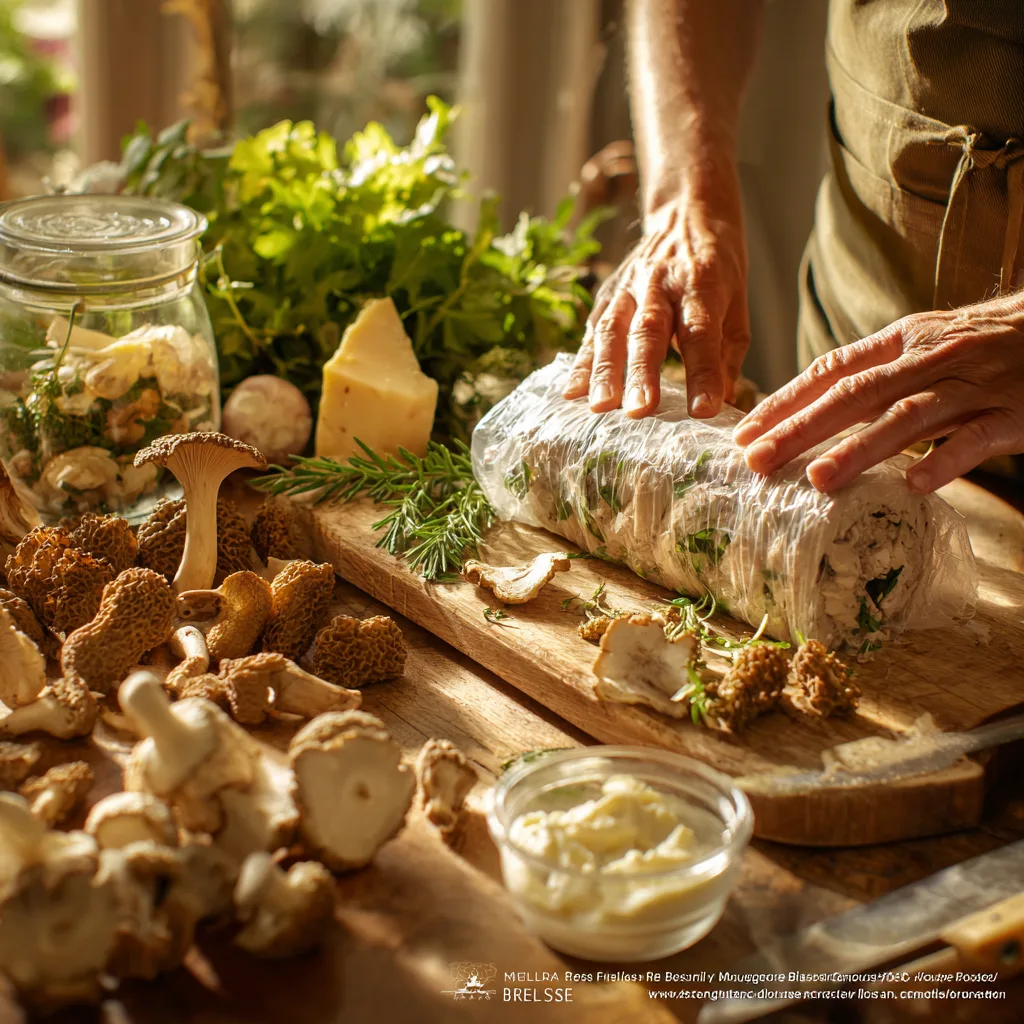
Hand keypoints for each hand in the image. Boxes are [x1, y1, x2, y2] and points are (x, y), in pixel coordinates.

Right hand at [562, 174, 749, 418]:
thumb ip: (728, 355)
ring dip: (604, 370)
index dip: (703, 373)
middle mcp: (662, 283)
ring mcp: (629, 287)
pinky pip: (592, 330)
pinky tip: (571, 392)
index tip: (704, 410)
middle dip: (643, 372)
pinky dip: (582, 362)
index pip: (701, 333)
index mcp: (702, 285)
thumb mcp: (737, 304)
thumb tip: (724, 405)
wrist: (687, 213)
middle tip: (640, 410)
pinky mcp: (607, 294)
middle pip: (650, 330)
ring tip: (600, 407)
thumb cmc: (718, 268)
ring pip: (613, 329)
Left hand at [733, 292, 1023, 492]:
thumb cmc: (982, 347)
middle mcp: (929, 359)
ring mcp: (972, 386)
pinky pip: (976, 438)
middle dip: (801, 428)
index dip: (785, 401)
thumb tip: (807, 411)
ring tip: (817, 479)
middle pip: (856, 394)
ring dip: (860, 448)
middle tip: (758, 461)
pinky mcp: (1013, 413)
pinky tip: (914, 485)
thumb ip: (873, 376)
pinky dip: (946, 461)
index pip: (831, 370)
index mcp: (901, 342)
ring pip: (907, 416)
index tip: (744, 433)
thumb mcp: (923, 348)